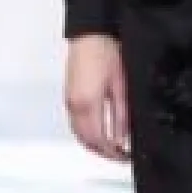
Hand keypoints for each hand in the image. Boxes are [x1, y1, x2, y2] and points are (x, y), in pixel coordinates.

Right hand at [64, 35, 130, 160]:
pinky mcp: (69, 97)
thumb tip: (122, 136)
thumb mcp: (120, 85)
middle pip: (85, 140)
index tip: (123, 157)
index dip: (111, 153)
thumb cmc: (105, 53)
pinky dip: (86, 134)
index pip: (98, 139)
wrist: (89, 35)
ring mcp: (69, 102)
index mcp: (88, 103)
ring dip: (93, 144)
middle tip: (119, 156)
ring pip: (78, 134)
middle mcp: (74, 105)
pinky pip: (75, 124)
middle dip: (102, 152)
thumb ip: (121, 114)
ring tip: (111, 147)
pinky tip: (99, 133)